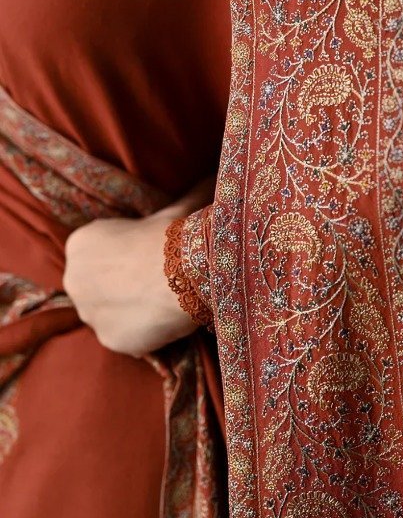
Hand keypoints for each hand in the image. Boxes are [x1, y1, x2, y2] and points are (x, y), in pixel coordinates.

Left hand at [63, 176, 214, 357]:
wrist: (186, 270)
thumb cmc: (176, 233)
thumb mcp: (177, 208)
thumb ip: (187, 195)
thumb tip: (215, 177)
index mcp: (81, 242)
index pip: (98, 252)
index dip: (125, 254)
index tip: (150, 255)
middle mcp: (74, 278)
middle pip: (96, 284)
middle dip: (121, 285)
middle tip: (156, 281)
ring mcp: (89, 312)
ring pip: (109, 313)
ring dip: (130, 309)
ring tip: (162, 303)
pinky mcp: (108, 339)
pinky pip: (124, 336)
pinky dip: (141, 332)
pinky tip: (163, 322)